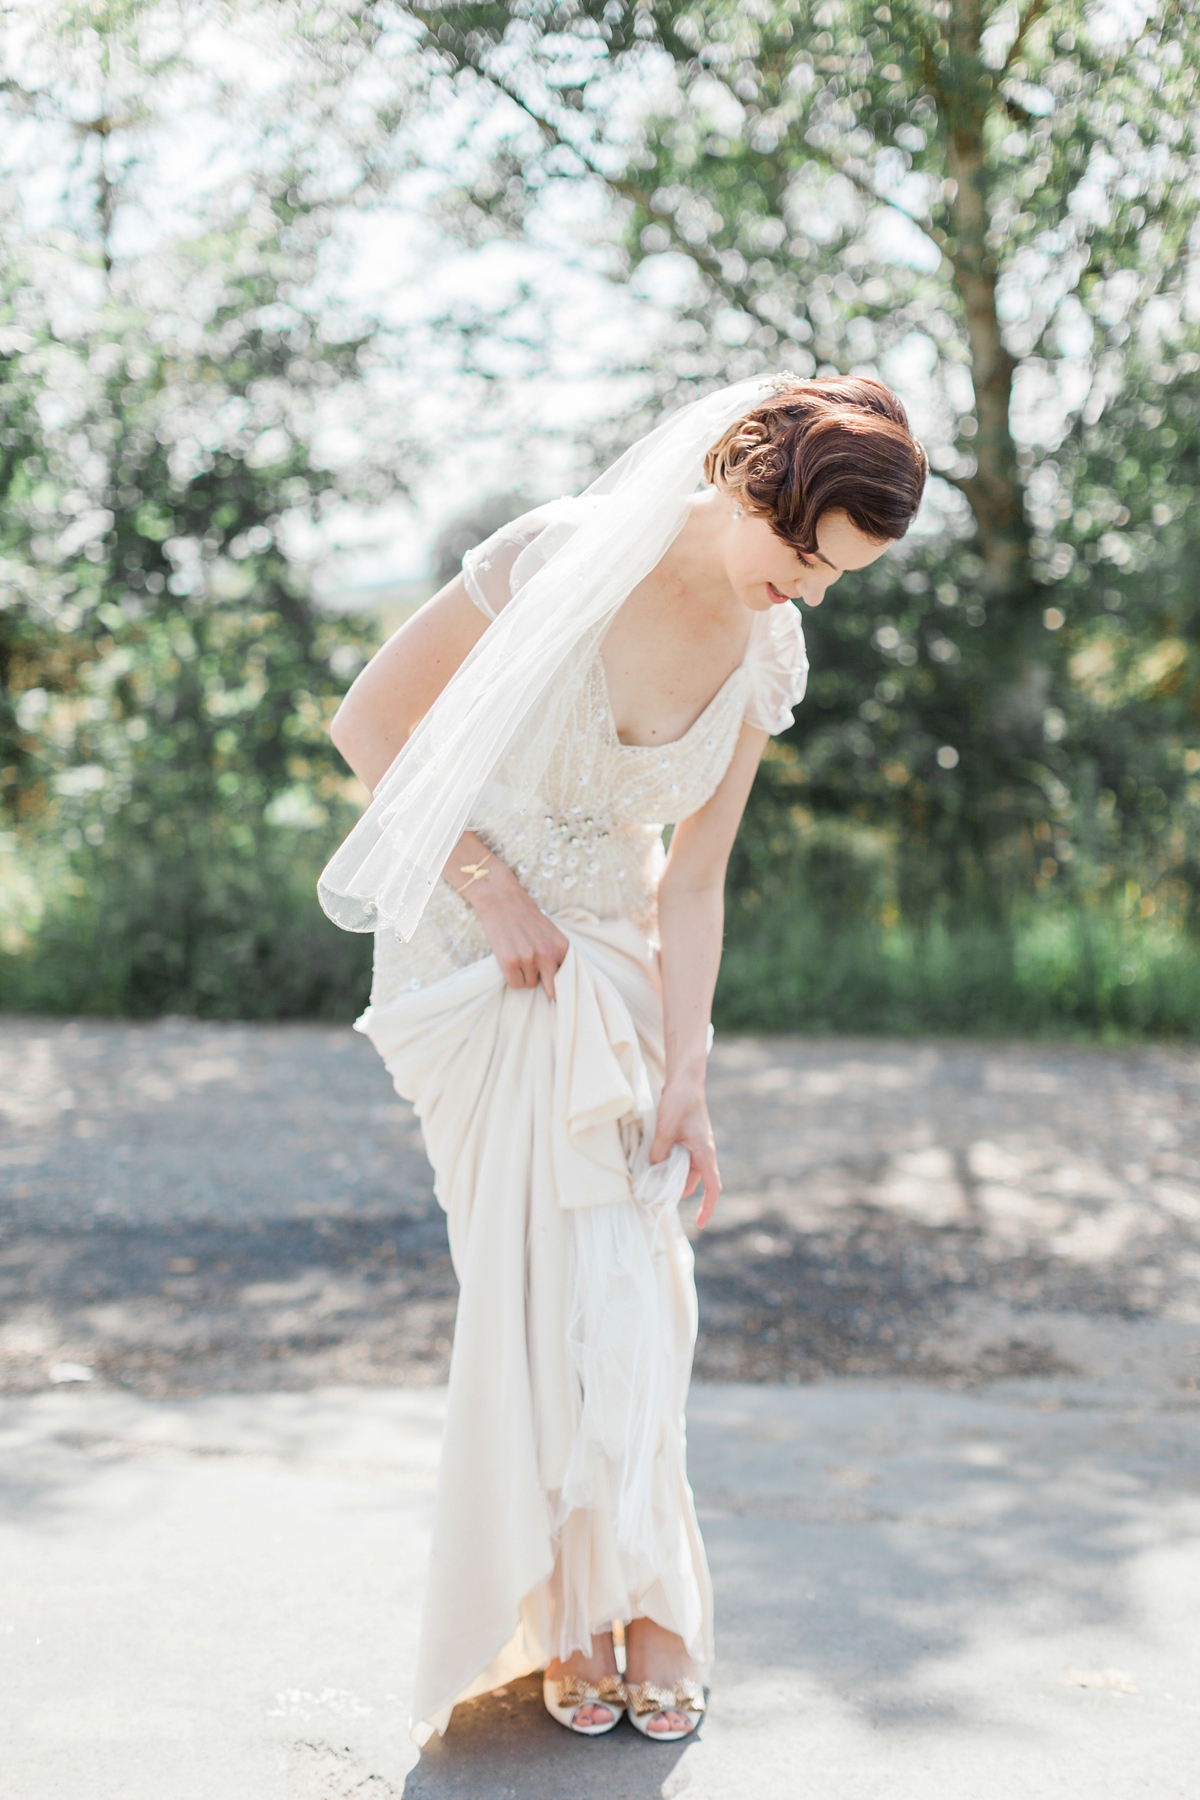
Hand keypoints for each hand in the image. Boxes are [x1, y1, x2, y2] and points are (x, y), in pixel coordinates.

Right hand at [470, 859, 569, 997]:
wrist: (503, 900)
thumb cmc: (526, 916)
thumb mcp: (550, 932)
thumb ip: (556, 953)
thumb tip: (557, 979)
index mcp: (561, 946)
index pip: (566, 976)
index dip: (557, 979)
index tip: (552, 981)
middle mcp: (547, 954)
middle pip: (551, 988)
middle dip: (544, 985)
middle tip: (536, 976)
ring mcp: (528, 958)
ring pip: (530, 985)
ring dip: (525, 976)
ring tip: (519, 957)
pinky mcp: (510, 962)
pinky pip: (515, 984)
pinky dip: (512, 977)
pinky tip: (510, 962)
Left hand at [649, 1076, 720, 1228]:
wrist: (685, 1080)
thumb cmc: (680, 1102)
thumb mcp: (666, 1129)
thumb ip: (660, 1152)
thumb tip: (655, 1167)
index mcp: (705, 1152)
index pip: (713, 1187)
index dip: (707, 1207)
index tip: (700, 1223)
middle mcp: (703, 1152)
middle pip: (692, 1181)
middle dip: (675, 1191)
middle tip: (653, 1196)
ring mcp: (695, 1145)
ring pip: (683, 1170)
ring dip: (670, 1176)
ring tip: (649, 1180)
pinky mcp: (687, 1139)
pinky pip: (679, 1158)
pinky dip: (667, 1163)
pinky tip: (652, 1161)